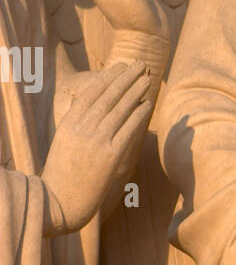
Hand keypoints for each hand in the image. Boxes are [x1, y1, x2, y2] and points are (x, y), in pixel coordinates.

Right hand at [41, 61, 152, 234]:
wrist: (60, 201)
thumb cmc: (62, 174)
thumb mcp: (63, 142)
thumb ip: (74, 123)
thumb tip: (83, 106)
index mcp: (68, 123)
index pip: (91, 93)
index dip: (108, 78)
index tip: (120, 67)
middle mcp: (83, 128)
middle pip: (108, 96)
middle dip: (125, 78)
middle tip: (139, 63)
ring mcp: (97, 141)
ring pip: (120, 109)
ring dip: (135, 91)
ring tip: (147, 78)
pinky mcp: (110, 156)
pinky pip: (128, 130)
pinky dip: (138, 114)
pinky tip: (147, 104)